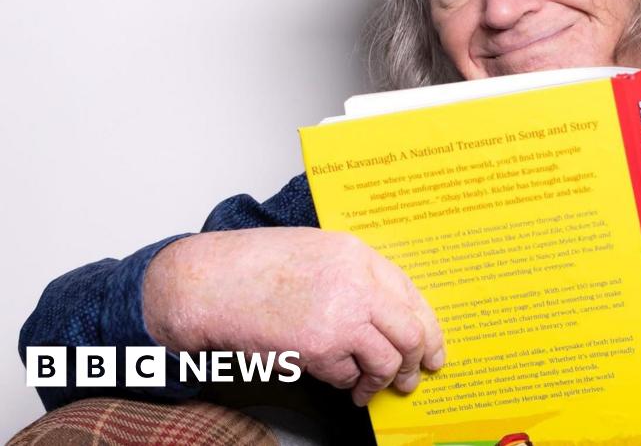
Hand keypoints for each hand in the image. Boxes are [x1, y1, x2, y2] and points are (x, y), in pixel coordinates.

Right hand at [143, 227, 444, 405]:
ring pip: (388, 359)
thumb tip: (387, 315)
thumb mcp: (316, 251)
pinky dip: (345, 382)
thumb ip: (353, 275)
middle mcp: (357, 282)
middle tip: (414, 376)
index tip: (433, 347)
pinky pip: (348, 375)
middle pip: (411, 330)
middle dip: (419, 360)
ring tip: (372, 389)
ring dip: (384, 380)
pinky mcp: (319, 346)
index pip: (411, 293)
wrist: (207, 283)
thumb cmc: (253, 266)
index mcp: (357, 253)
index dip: (428, 326)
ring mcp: (341, 315)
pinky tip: (339, 381)